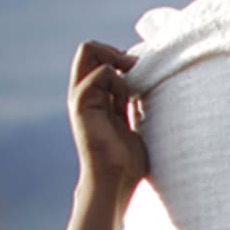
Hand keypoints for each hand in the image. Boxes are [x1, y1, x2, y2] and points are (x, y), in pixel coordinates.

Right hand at [67, 40, 148, 198]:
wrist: (116, 180)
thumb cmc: (129, 160)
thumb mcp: (135, 120)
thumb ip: (134, 100)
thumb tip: (148, 80)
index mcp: (97, 96)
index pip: (99, 57)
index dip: (121, 56)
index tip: (142, 72)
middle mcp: (85, 92)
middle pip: (90, 49)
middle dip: (114, 50)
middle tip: (135, 68)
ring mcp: (81, 96)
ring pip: (89, 50)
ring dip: (118, 61)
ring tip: (133, 86)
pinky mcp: (82, 103)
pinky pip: (101, 73)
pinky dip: (119, 78)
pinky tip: (128, 99)